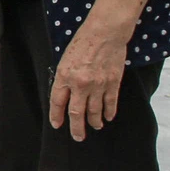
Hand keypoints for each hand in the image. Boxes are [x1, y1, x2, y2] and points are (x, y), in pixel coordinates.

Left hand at [49, 15, 131, 141]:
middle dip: (76, 128)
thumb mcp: (65, 59)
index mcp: (64, 76)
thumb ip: (64, 78)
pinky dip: (109, 112)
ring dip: (94, 122)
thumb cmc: (83, 42)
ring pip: (94, 111)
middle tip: (78, 137)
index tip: (57, 125)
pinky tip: (108, 117)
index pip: (57, 102)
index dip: (56, 116)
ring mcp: (98, 85)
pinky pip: (110, 103)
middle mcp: (80, 84)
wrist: (105, 33)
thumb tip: (65, 95)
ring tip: (95, 127)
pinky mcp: (113, 83)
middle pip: (76, 113)